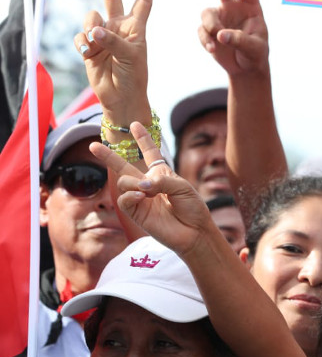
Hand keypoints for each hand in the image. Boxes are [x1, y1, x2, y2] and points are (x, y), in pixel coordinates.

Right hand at [74, 0, 152, 115]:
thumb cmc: (133, 77)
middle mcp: (119, 29)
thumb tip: (94, 31)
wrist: (120, 98)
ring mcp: (103, 36)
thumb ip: (113, 41)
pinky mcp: (89, 47)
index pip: (142, 4)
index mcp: (135, 29)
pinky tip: (88, 52)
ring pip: (91, 18)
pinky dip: (82, 42)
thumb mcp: (130, 57)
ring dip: (91, 26)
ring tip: (96, 42)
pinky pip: (80, 36)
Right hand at [89, 123, 212, 254]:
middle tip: (93, 145)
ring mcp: (140, 198)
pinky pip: (124, 199)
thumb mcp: (182, 187)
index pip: (150, 154)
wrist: (194, 232)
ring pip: (123, 182)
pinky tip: (142, 196)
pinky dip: (131, 195)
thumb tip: (141, 184)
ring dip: (133, 182)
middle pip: (124, 167)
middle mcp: (148, 185)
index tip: (135, 124)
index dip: (143, 139)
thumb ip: (161, 180)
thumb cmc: (192, 208)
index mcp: (161, 175)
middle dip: (108, 156)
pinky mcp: (136, 213)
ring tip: (147, 190)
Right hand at [199, 0, 268, 76]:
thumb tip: (221, 35)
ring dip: (211, 27)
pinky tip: (213, 49)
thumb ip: (240, 40)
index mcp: (251, 7)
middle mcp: (233, 7)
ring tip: (219, 40)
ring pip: (207, 14)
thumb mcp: (255, 48)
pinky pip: (202, 31)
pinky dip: (206, 40)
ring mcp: (219, 17)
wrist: (246, 68)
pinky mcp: (208, 30)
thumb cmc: (256, 54)